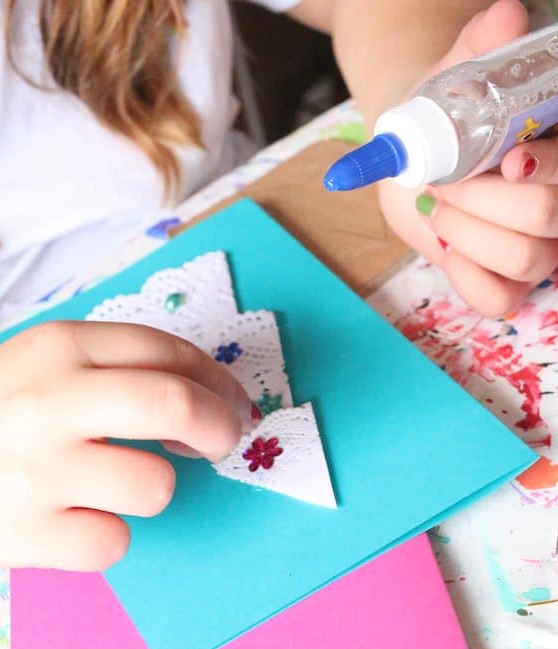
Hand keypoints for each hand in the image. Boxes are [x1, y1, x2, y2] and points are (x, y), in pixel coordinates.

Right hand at [0, 321, 256, 570]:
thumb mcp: (37, 369)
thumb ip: (110, 370)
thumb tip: (209, 394)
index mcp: (56, 348)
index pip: (168, 351)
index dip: (217, 380)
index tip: (232, 403)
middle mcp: (49, 402)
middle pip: (175, 405)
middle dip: (220, 427)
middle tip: (224, 443)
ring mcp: (36, 470)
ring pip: (154, 485)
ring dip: (150, 488)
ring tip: (111, 486)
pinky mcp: (26, 534)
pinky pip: (113, 543)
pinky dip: (104, 537)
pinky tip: (71, 522)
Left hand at [378, 0, 557, 316]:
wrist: (422, 145)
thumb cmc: (449, 111)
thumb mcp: (460, 72)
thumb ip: (484, 45)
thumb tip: (506, 16)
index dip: (546, 168)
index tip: (509, 160)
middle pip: (547, 217)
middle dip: (482, 200)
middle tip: (446, 183)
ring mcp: (541, 247)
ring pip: (524, 260)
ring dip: (467, 233)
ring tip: (441, 207)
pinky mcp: (508, 282)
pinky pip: (499, 301)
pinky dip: (465, 276)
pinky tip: (447, 247)